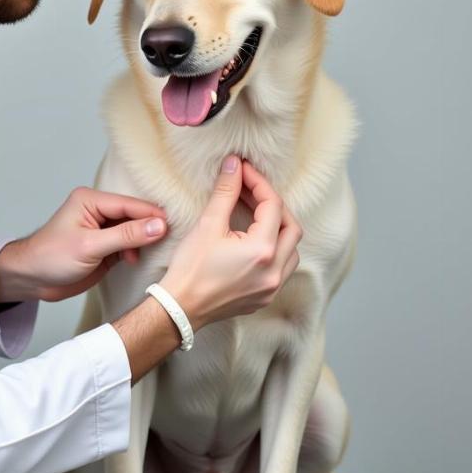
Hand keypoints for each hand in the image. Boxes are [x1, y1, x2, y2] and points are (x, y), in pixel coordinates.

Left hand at [0, 187, 167, 302]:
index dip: (151, 215)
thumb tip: (158, 226)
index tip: (172, 226)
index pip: (129, 205)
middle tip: (169, 240)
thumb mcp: (91, 246)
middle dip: (149, 228)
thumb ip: (126, 236)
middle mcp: (98, 211)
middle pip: (134, 215)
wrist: (32, 280)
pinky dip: (135, 252)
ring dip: (142, 242)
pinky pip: (128, 245)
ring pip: (134, 231)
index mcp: (91, 200)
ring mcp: (103, 229)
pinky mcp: (105, 247)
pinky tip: (134, 261)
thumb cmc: (50, 257)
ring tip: (147, 254)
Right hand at [161, 155, 301, 329]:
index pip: (273, 206)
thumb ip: (226, 192)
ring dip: (280, 230)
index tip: (243, 171)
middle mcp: (275, 271)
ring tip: (256, 216)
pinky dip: (276, 251)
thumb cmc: (190, 269)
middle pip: (292, 227)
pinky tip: (256, 242)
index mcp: (262, 251)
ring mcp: (272, 287)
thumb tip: (234, 165)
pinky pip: (283, 269)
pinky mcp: (264, 297)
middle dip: (274, 205)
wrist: (180, 307)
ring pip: (292, 250)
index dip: (259, 183)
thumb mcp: (208, 225)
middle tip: (252, 192)